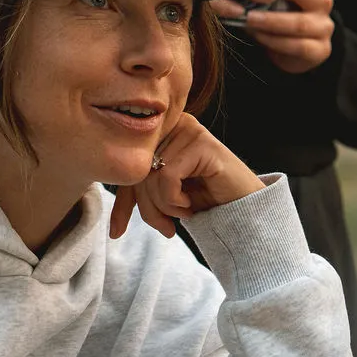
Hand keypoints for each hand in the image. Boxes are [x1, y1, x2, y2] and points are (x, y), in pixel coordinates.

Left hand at [110, 113, 264, 238]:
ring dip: (164, 207)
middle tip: (166, 228)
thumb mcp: (165, 198)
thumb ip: (140, 195)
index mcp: (161, 131)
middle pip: (137, 170)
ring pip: (150, 175)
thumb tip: (111, 228)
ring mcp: (189, 130)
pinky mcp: (201, 143)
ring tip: (184, 212)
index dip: (122, 201)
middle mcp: (174, 124)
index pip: (129, 166)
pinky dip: (175, 200)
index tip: (116, 232)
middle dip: (147, 209)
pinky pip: (167, 176)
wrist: (245, 210)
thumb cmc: (205, 201)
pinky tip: (192, 204)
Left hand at [208, 0, 335, 73]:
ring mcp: (323, 26)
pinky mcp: (320, 50)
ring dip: (272, 20)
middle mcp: (321, 1)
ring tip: (249, 17)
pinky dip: (276, 41)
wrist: (296, 52)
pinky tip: (259, 37)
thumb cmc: (279, 16)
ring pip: (300, 23)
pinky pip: (298, 46)